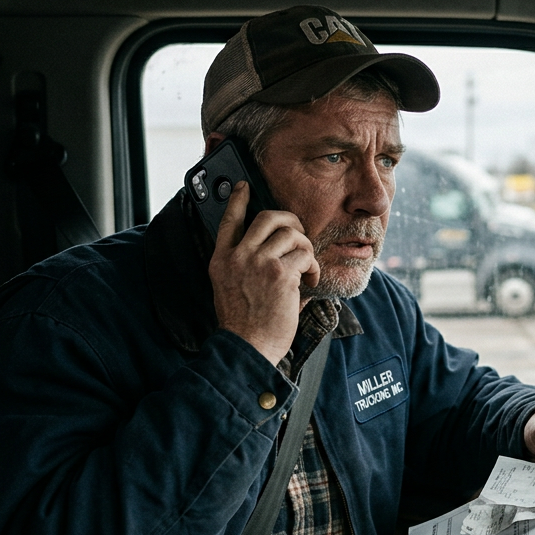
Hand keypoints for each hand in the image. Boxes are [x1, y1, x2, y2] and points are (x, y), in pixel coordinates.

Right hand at [208, 181, 320, 364]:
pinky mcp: (280, 275)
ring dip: (306, 249)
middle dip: (290, 221)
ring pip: (292, 234)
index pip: (228, 221)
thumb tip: (269, 249)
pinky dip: (313, 268)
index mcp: (222, 261)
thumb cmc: (243, 324)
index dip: (237, 200)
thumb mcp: (228, 288)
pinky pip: (305, 257)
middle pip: (268, 218)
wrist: (247, 348)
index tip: (243, 187)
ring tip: (306, 268)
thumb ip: (241, 266)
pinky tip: (310, 281)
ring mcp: (259, 264)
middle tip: (299, 234)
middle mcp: (238, 257)